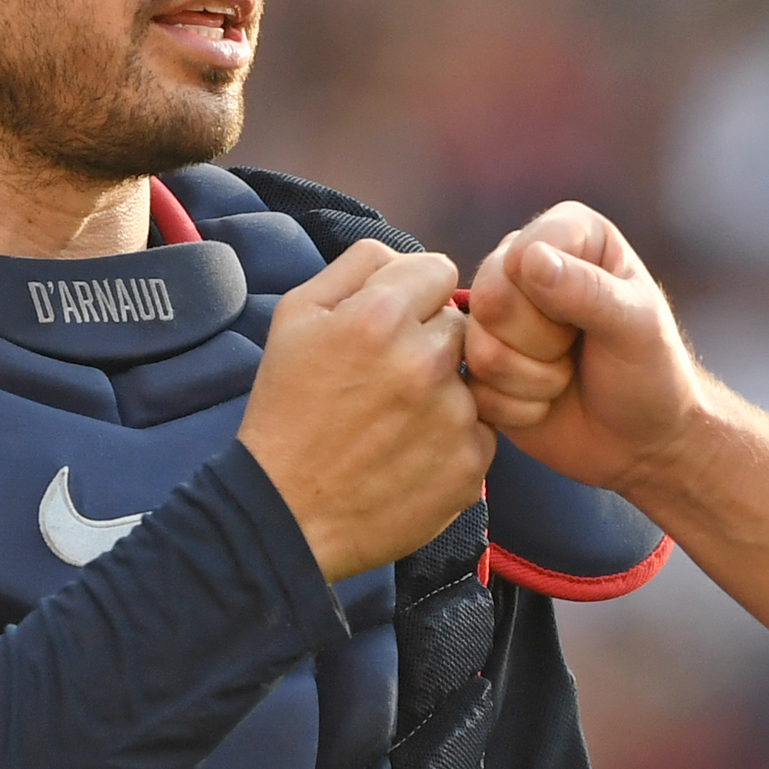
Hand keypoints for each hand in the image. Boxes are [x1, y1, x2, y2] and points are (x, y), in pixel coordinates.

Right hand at [239, 239, 490, 578]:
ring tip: (396, 421)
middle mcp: (426, 361)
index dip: (415, 294)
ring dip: (445, 391)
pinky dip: (453, 438)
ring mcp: (454, 416)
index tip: (393, 323)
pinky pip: (481, 429)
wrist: (287, 514)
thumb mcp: (295, 318)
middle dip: (431, 341)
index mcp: (380, 316)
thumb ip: (355, 267)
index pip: (440, 270)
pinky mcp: (470, 464)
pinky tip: (410, 453)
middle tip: (389, 378)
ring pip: (475, 377)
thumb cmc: (286, 411)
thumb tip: (400, 254)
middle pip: (460, 323)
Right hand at [467, 203, 712, 499]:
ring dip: (533, 380)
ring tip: (565, 376)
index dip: (550, 301)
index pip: (520, 256)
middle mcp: (522, 264)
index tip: (593, 320)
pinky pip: (475, 389)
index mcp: (566, 233)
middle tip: (576, 351)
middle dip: (542, 344)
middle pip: (490, 299)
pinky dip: (519, 408)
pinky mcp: (478, 366)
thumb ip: (586, 290)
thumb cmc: (651, 373)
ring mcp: (495, 317)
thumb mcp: (635, 327)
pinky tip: (545, 401)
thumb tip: (528, 259)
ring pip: (480, 349)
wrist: (642, 441)